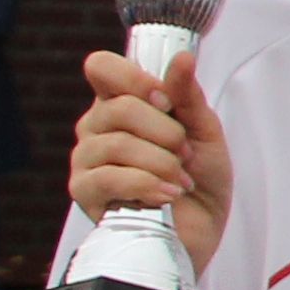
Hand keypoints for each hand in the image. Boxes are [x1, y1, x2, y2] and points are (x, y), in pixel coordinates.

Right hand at [68, 46, 230, 272]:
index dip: (134, 79)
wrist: (200, 230)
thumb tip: (183, 58)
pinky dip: (146, 185)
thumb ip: (188, 96)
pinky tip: (166, 195)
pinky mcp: (84, 193)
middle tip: (185, 154)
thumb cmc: (200, 179)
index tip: (166, 101)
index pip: (101, 67)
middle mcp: (95, 127)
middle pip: (117, 107)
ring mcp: (85, 160)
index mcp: (120, 103)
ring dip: (161, 162)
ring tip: (180, 179)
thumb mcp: (204, 131)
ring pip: (115, 144)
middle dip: (165, 132)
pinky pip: (108, 178)